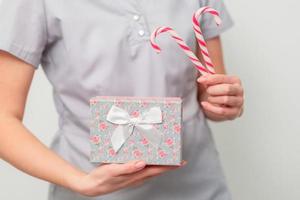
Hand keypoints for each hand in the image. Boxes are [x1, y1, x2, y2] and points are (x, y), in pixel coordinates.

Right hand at [71, 160, 185, 196]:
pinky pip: (143, 168)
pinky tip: (148, 158)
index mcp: (136, 175)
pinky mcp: (129, 174)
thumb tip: (142, 163)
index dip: (169, 166)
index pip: (156, 170)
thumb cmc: (102, 178)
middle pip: (156, 170)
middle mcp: (137, 177)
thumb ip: (127, 168)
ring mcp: (134, 176)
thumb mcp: (113, 171)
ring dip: (159, 163)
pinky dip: (150, 163)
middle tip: (176, 156)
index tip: (180, 162)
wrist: (92, 186)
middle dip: (168, 164)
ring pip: (151, 169)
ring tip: (166, 155)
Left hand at [197, 74, 243, 120]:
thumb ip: (207, 78)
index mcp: (235, 80)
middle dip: (214, 90)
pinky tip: (204, 104)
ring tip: (209, 98)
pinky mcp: (235, 112)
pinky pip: (222, 111)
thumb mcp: (212, 83)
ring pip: (226, 100)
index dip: (210, 79)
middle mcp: (239, 90)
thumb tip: (201, 79)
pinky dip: (211, 108)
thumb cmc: (217, 91)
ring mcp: (239, 102)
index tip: (199, 80)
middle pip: (227, 89)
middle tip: (208, 91)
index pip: (222, 78)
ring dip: (213, 99)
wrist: (223, 105)